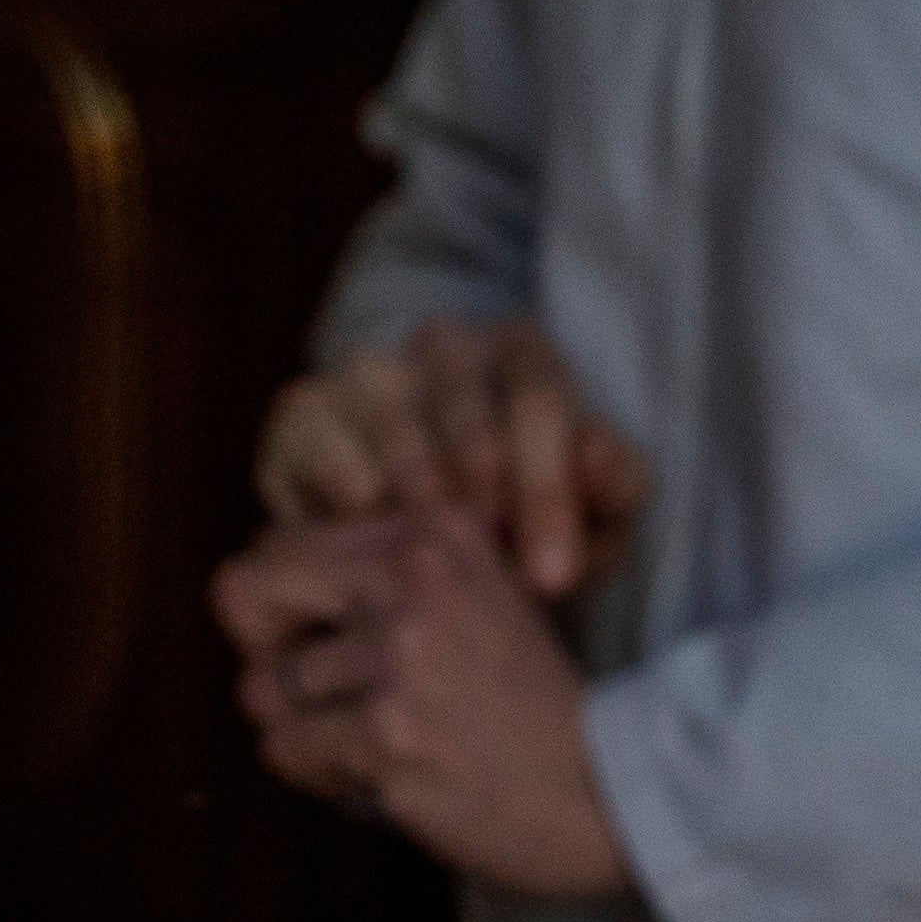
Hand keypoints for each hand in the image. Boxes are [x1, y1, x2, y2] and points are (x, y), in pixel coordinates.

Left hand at [213, 512, 634, 900]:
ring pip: (262, 687)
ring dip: (305, 724)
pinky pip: (285, 747)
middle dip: (264, 649)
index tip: (330, 639)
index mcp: (438, 530)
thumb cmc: (526, 699)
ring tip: (372, 736)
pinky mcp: (387, 731)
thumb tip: (245, 574)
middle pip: (246, 590)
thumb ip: (383, 574)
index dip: (285, 602)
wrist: (603, 784)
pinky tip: (380, 770)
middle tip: (313, 689)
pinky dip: (319, 770)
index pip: (283, 540)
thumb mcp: (475, 595)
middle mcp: (417, 575)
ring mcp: (402, 654)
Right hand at [256, 315, 647, 598]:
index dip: (546, 491)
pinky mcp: (305, 410)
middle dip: (481, 494)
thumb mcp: (595, 516)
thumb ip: (615, 488)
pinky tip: (368, 539)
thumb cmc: (528, 523)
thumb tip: (594, 457)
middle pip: (463, 402)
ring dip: (415, 498)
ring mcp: (369, 371)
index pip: (540, 399)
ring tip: (434, 561)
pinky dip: (343, 492)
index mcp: (523, 350)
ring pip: (391, 422)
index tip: (552, 577)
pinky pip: (319, 441)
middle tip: (489, 568)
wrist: (427, 540)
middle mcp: (444, 344)